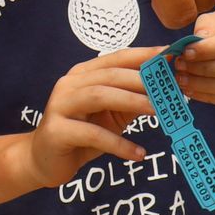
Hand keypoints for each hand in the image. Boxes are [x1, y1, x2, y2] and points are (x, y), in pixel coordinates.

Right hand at [13, 47, 158, 189]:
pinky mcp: (58, 131)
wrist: (44, 160)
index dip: (143, 55)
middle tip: (169, 90)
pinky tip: (138, 154)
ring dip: (132, 102)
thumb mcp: (111, 115)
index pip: (116, 58)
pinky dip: (119, 144)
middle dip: (141, 80)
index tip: (170, 54)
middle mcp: (70, 84)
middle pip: (109, 75)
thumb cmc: (82, 133)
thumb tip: (165, 89)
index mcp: (83, 74)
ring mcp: (61, 106)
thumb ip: (131, 100)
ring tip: (158, 113)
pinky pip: (93, 135)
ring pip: (99, 96)